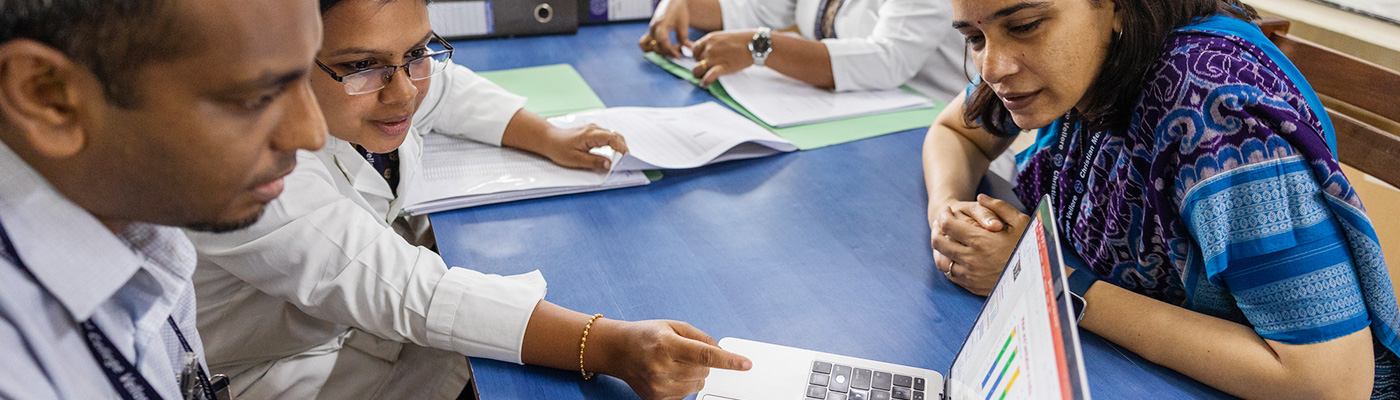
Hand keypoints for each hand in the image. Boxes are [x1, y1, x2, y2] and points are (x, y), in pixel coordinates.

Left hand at [539, 123, 628, 169]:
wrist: (549, 139)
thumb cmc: (559, 149)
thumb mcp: (575, 160)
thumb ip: (594, 161)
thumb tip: (609, 164)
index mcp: (590, 134)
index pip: (612, 138)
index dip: (621, 148)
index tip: (625, 159)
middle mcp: (593, 129)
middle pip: (616, 135)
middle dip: (623, 148)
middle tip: (626, 161)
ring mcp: (593, 129)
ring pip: (613, 135)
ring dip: (619, 146)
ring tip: (621, 159)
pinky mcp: (592, 132)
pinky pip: (608, 136)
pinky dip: (614, 144)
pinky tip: (614, 153)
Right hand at [595, 319, 752, 399]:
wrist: (617, 350)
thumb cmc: (646, 335)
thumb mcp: (673, 326)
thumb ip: (701, 337)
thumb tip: (722, 351)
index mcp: (666, 345)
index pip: (705, 355)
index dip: (729, 360)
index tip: (746, 364)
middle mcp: (661, 367)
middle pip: (705, 370)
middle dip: (703, 362)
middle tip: (683, 352)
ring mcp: (658, 386)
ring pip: (698, 384)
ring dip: (694, 374)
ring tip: (673, 362)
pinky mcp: (656, 398)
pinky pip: (686, 395)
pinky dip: (684, 384)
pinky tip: (668, 373)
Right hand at [639, 0, 692, 57]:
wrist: (672, 1)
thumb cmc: (678, 10)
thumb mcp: (683, 23)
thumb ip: (684, 38)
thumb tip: (689, 50)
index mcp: (661, 24)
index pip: (662, 41)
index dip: (670, 50)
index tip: (678, 56)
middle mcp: (653, 28)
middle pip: (656, 46)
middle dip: (668, 52)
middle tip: (679, 50)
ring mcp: (650, 30)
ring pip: (649, 47)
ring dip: (660, 52)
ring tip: (671, 49)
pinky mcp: (650, 32)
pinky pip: (644, 43)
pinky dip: (651, 49)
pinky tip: (662, 48)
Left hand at [691, 30, 756, 85]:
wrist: (754, 44)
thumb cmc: (742, 40)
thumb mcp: (723, 36)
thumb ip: (713, 42)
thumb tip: (706, 47)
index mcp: (709, 39)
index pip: (695, 49)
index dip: (697, 55)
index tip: (702, 58)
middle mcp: (709, 48)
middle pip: (696, 60)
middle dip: (700, 64)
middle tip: (706, 67)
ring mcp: (714, 58)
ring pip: (696, 70)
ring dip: (698, 74)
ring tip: (701, 77)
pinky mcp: (721, 68)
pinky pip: (708, 77)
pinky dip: (705, 82)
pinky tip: (704, 84)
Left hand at [930, 194, 1029, 295]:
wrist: (1038, 279)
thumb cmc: (1031, 248)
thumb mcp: (1020, 222)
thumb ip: (999, 207)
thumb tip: (981, 197)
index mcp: (980, 241)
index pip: (948, 226)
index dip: (944, 216)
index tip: (947, 212)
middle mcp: (970, 259)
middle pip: (939, 242)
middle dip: (936, 230)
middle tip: (941, 224)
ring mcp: (969, 274)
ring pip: (941, 261)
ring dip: (940, 248)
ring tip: (945, 240)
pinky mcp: (972, 286)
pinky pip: (950, 274)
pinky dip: (948, 264)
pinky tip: (955, 256)